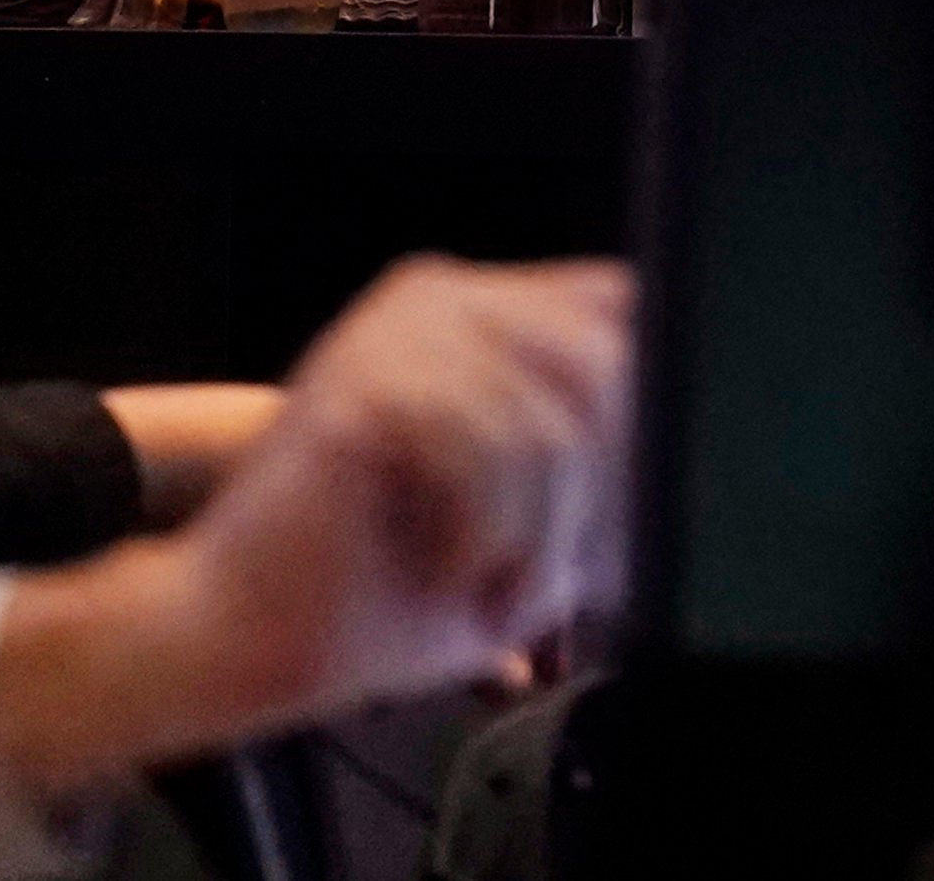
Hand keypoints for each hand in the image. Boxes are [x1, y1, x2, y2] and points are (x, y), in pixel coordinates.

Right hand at [0, 258, 631, 795]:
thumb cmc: (378, 587)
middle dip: (594, 494)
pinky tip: (445, 565)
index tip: (625, 512)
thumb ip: (592, 458)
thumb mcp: (522, 515)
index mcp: (477, 315)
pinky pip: (489, 452)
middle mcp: (439, 300)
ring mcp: (395, 331)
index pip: (617, 304)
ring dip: (535, 538)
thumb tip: (692, 446)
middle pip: (606, 359)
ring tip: (486, 584)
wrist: (242, 633)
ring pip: (552, 424)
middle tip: (544, 574)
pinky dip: (485, 536)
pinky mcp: (363, 383)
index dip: (644, 407)